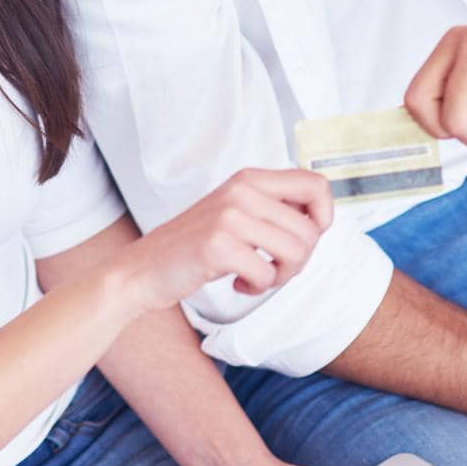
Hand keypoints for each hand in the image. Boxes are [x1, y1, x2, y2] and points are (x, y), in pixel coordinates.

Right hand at [117, 168, 333, 315]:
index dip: (323, 216)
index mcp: (250, 178)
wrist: (143, 269)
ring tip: (257, 276)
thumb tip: (321, 217)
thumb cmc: (195, 245)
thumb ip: (273, 207)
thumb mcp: (235, 212)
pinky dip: (257, 287)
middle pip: (311, 229)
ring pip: (296, 252)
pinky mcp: (218, 245)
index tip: (305, 238)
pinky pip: (267, 275)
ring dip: (281, 276)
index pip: (316, 184)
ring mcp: (229, 216)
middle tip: (273, 268)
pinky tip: (237, 283)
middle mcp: (241, 190)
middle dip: (300, 260)